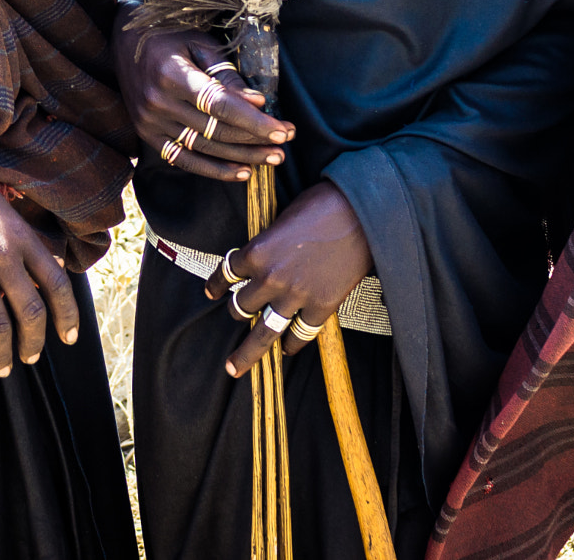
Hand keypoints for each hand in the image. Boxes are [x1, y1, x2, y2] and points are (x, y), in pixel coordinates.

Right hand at [0, 139, 81, 377]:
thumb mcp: (5, 209)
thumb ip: (23, 241)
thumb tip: (43, 271)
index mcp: (23, 237)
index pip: (57, 284)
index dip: (67, 316)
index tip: (68, 337)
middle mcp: (3, 255)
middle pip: (31, 311)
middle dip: (33, 343)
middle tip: (30, 359)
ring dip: (1, 355)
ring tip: (1, 371)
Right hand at [114, 15, 289, 182]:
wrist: (123, 38)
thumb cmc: (169, 35)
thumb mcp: (200, 44)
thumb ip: (226, 75)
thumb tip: (258, 103)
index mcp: (171, 74)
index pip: (221, 106)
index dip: (254, 121)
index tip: (282, 130)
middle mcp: (157, 103)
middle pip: (216, 130)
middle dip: (255, 140)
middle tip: (285, 144)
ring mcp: (149, 122)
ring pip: (204, 148)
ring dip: (242, 157)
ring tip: (272, 158)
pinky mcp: (147, 134)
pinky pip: (183, 159)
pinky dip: (214, 170)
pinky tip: (243, 173)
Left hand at [204, 182, 372, 376]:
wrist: (361, 213)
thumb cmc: (322, 205)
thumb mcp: (282, 220)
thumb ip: (267, 244)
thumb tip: (261, 259)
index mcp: (256, 251)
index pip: (227, 273)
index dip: (216, 284)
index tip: (212, 292)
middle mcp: (270, 278)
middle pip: (241, 307)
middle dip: (236, 312)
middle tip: (235, 317)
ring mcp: (296, 296)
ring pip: (264, 332)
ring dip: (248, 351)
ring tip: (235, 366)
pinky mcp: (322, 307)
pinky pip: (300, 335)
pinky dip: (291, 345)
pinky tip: (287, 349)